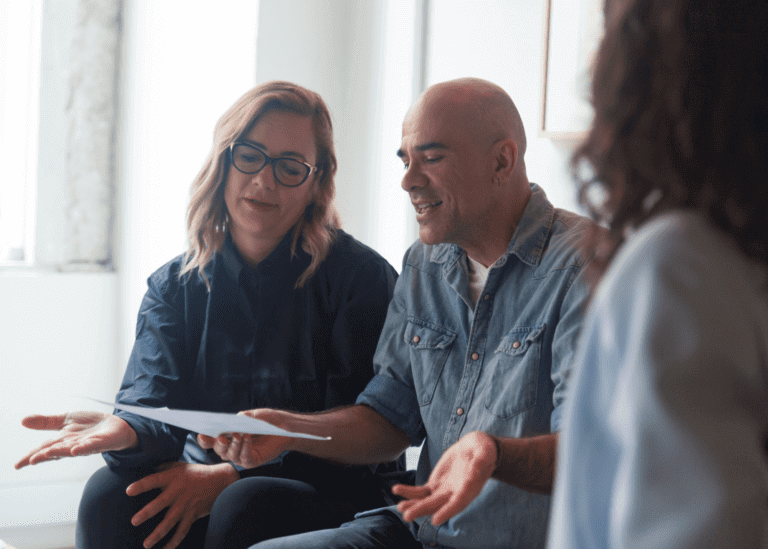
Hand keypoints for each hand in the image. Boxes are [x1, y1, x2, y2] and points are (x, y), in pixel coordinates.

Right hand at [14, 411, 137, 468]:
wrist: (115, 424)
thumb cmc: (89, 426)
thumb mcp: (65, 420)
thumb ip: (46, 422)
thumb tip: (22, 420)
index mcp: (62, 441)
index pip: (44, 449)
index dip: (30, 456)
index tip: (16, 465)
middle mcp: (72, 445)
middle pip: (56, 451)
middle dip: (43, 456)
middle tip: (29, 460)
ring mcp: (87, 445)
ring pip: (71, 450)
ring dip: (60, 452)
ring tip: (46, 454)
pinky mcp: (102, 442)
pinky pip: (92, 446)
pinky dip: (83, 448)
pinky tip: (75, 450)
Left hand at [127, 462, 238, 548]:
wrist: (221, 480)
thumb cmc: (197, 472)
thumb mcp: (180, 466)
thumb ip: (164, 468)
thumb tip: (147, 468)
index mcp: (174, 477)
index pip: (155, 480)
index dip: (142, 485)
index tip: (128, 491)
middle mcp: (179, 491)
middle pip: (160, 503)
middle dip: (147, 512)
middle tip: (134, 521)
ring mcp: (186, 505)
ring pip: (170, 521)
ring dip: (158, 534)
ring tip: (146, 544)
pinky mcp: (193, 515)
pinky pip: (182, 531)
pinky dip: (174, 541)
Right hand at [198, 409, 290, 468]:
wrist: (284, 428)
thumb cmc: (266, 420)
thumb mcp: (254, 415)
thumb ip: (244, 417)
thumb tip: (236, 418)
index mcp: (227, 436)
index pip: (211, 441)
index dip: (204, 439)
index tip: (201, 433)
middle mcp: (231, 448)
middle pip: (219, 450)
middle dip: (218, 444)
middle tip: (222, 437)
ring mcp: (241, 456)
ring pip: (231, 455)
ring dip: (233, 445)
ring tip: (239, 435)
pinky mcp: (253, 461)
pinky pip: (245, 458)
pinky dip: (245, 448)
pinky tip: (247, 438)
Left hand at [392, 431, 497, 525]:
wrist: (475, 449)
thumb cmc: (484, 450)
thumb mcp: (485, 451)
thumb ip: (481, 461)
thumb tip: (475, 470)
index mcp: (469, 489)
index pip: (458, 503)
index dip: (447, 512)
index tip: (435, 520)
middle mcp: (455, 494)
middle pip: (437, 505)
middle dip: (421, 510)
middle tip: (406, 516)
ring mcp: (444, 490)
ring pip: (426, 501)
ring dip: (413, 504)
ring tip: (399, 506)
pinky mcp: (436, 484)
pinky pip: (421, 491)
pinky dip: (409, 492)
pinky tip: (397, 490)